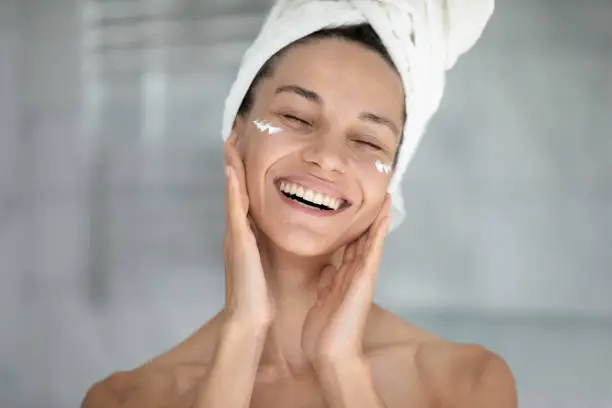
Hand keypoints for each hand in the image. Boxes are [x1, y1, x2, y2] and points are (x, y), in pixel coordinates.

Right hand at [222, 143, 273, 327]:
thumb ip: (266, 248)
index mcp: (246, 235)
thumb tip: (274, 236)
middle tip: (233, 135)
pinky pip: (236, 211)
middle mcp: (237, 231)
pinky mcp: (239, 242)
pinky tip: (234, 172)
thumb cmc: (259, 294)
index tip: (244, 151)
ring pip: (233, 194)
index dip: (243, 174)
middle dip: (233, 163)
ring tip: (230, 143)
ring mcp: (235, 235)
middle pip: (234, 190)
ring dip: (231, 169)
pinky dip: (234, 190)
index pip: (244, 197)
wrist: (249, 318)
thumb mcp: (265, 265)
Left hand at [301, 196, 390, 365]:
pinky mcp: (364, 279)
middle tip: (377, 194)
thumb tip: (329, 266)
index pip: (349, 247)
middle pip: (362, 240)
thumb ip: (327, 283)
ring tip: (386, 197)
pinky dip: (378, 234)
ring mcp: (361, 276)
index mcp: (342, 278)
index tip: (356, 209)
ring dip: (378, 220)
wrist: (331, 353)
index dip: (353, 228)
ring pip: (370, 241)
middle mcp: (354, 274)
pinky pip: (372, 252)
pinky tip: (384, 217)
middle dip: (368, 219)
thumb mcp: (321, 300)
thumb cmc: (324, 333)